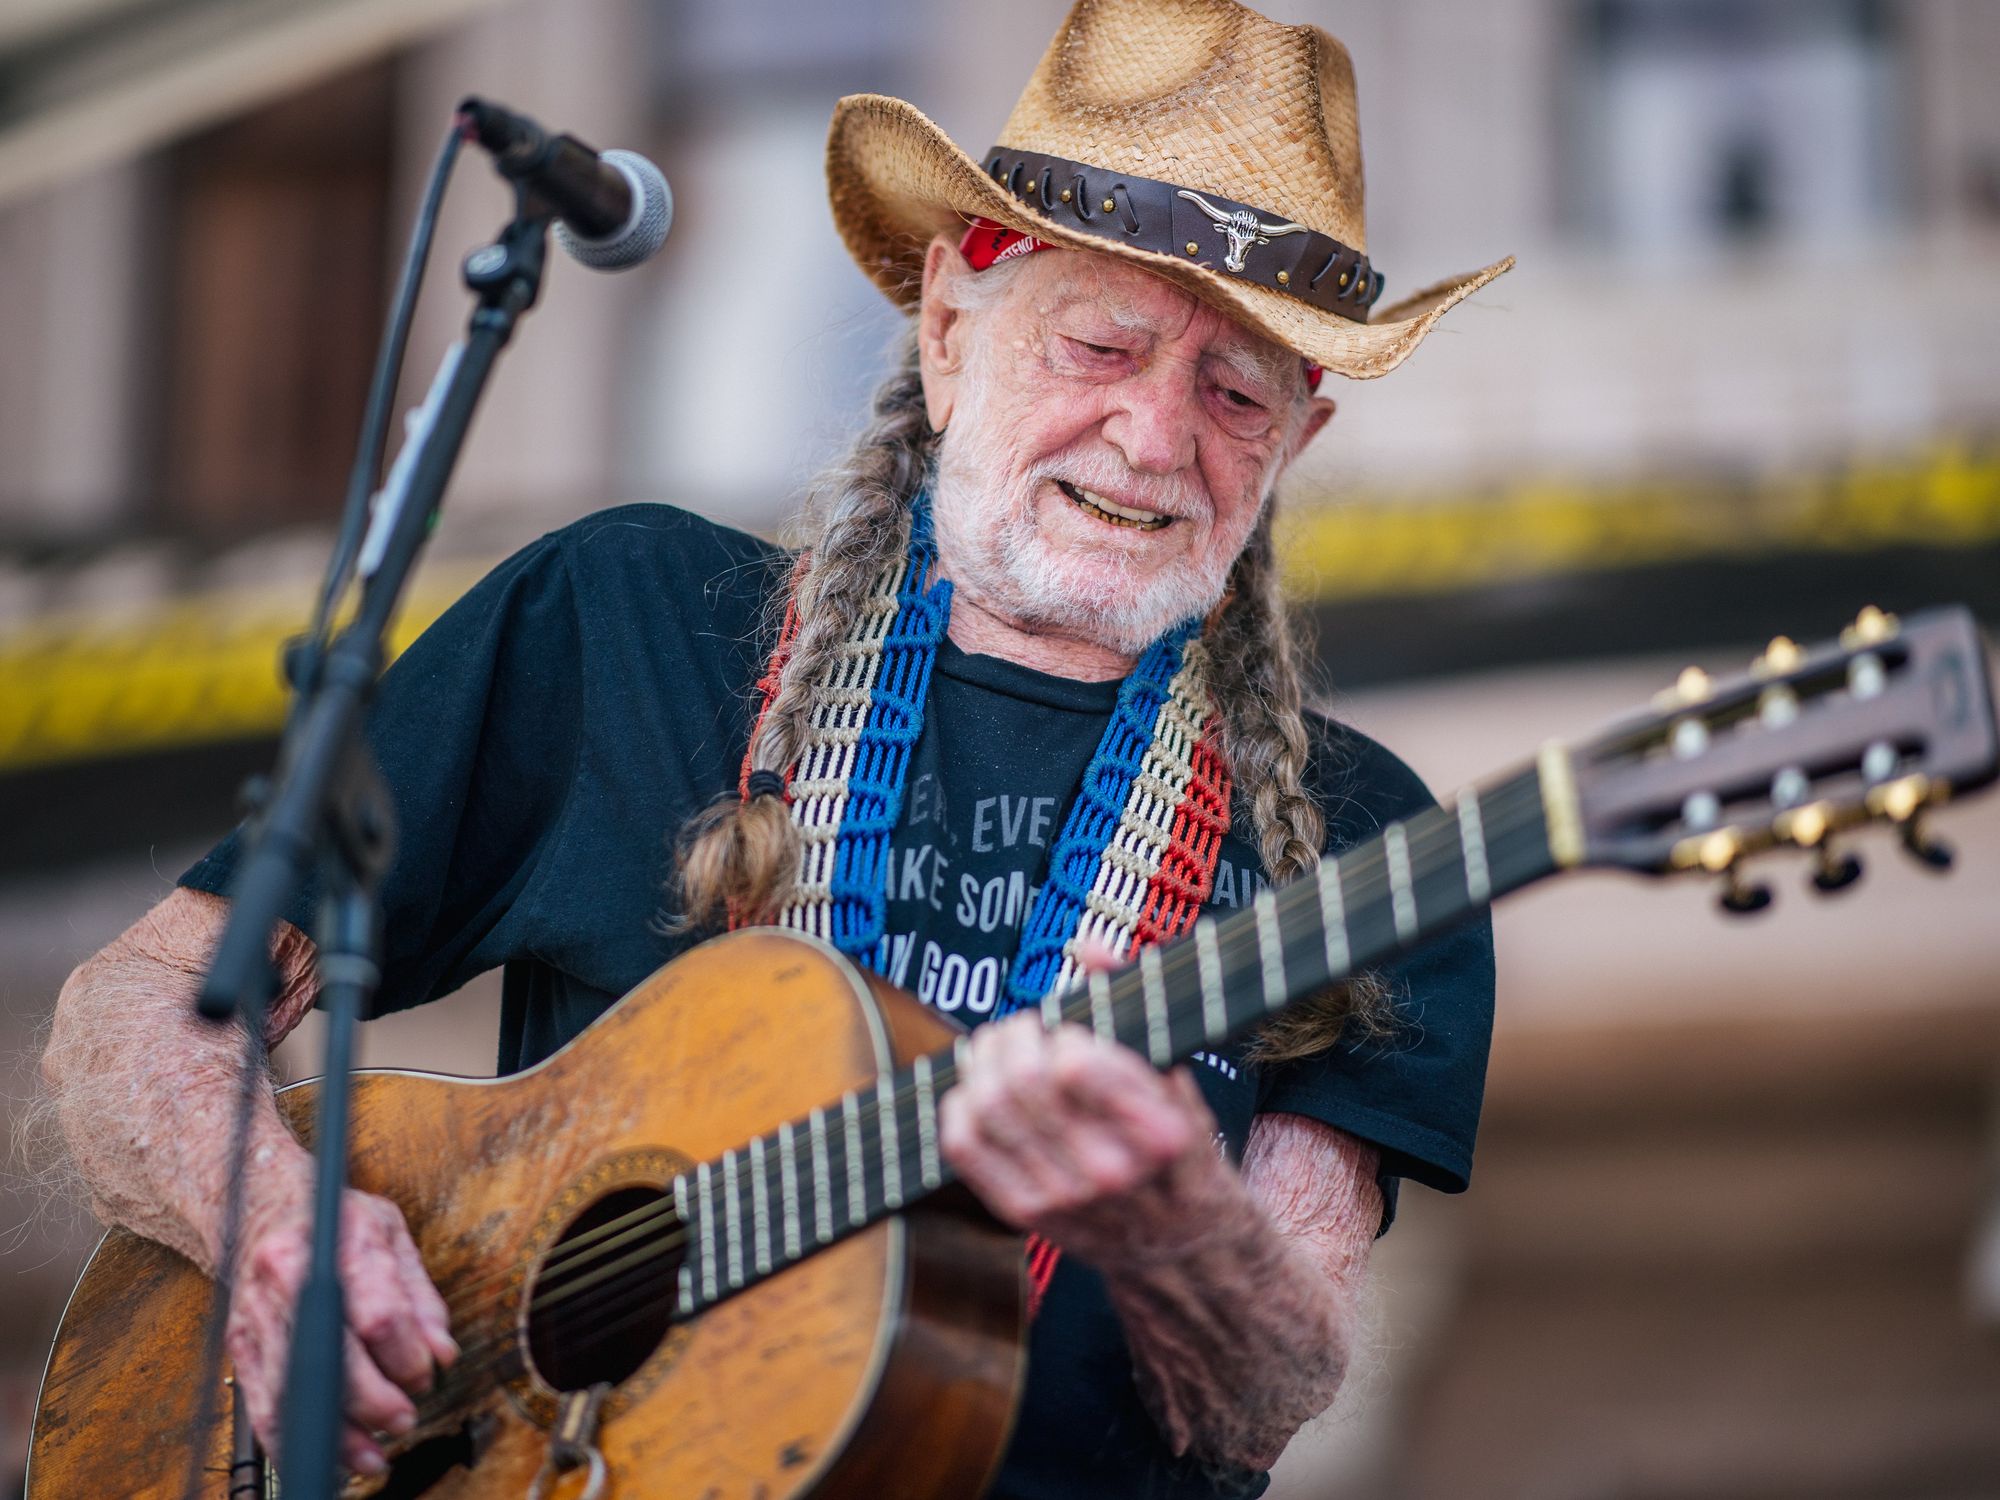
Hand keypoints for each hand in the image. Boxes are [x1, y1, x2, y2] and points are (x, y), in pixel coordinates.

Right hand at [226, 1160, 456, 1477]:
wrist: (265, 1205)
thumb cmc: (337, 1219)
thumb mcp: (392, 1233)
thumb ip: (420, 1297)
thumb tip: (443, 1353)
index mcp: (337, 1242)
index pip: (378, 1316)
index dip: (407, 1357)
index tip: (427, 1373)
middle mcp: (289, 1279)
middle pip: (334, 1361)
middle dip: (376, 1403)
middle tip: (406, 1419)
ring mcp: (257, 1315)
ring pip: (294, 1392)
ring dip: (336, 1436)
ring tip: (372, 1457)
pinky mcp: (240, 1345)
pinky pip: (264, 1406)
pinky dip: (294, 1441)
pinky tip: (326, 1454)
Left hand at [937, 1011, 1230, 1266]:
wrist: (1180, 1245)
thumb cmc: (1180, 1149)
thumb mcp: (1179, 1077)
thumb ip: (1137, 1004)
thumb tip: (1087, 947)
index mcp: (1159, 1132)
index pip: (1074, 1064)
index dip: (1059, 1034)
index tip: (1067, 1031)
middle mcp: (1110, 1171)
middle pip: (1021, 1081)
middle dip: (1012, 1036)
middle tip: (1022, 1028)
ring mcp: (1063, 1197)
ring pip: (987, 1108)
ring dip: (981, 1062)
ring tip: (995, 1049)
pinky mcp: (1025, 1213)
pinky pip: (963, 1146)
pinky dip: (957, 1104)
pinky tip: (975, 1089)